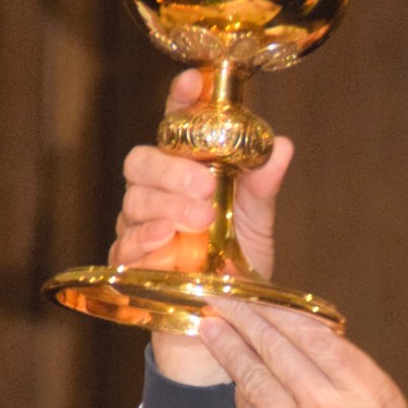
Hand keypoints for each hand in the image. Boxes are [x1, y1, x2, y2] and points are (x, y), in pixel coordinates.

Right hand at [112, 70, 292, 384]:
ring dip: (167, 204)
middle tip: (205, 185)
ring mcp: (140, 227)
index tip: (192, 81)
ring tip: (200, 217)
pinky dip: (146, 237)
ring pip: (134, 200)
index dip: (180, 100)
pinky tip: (166, 238)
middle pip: (142, 161)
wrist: (222, 326)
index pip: (176, 126)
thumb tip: (281, 146)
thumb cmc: (236, 266)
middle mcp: (158, 193)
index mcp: (187, 172)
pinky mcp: (131, 263)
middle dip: (171, 168)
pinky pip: (126, 242)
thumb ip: (263, 186)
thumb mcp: (258, 224)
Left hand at [198, 299, 407, 407]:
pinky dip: (245, 398)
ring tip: (211, 332)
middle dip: (241, 321)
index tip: (257, 297)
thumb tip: (311, 339)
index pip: (309, 333)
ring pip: (253, 383)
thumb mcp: (389, 406)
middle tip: (218, 301)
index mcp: (363, 388)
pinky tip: (238, 383)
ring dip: (229, 353)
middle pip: (273, 351)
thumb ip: (350, 373)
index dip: (276, 310)